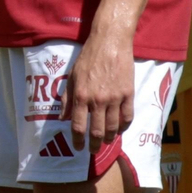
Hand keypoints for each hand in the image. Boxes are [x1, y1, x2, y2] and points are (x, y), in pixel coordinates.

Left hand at [65, 29, 134, 153]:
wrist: (110, 42)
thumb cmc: (88, 58)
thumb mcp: (72, 76)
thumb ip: (68, 98)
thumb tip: (63, 118)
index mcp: (81, 96)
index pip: (78, 126)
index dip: (78, 141)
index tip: (79, 148)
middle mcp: (97, 100)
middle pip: (97, 132)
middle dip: (95, 145)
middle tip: (93, 150)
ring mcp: (115, 98)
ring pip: (113, 128)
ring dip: (110, 138)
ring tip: (107, 141)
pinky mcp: (128, 94)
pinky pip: (128, 117)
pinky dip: (124, 127)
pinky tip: (120, 129)